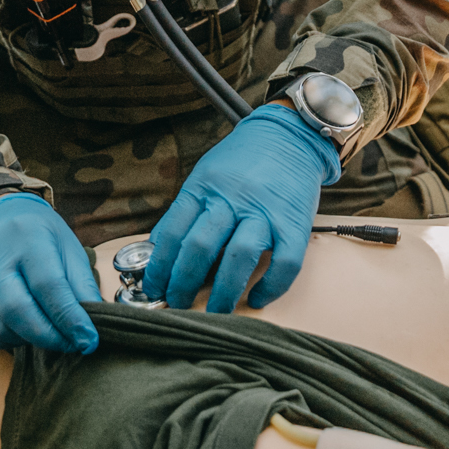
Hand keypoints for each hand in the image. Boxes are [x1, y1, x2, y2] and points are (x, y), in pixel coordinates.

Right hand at [0, 193, 101, 353]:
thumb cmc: (40, 236)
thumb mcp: (69, 249)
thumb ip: (81, 287)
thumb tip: (90, 330)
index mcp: (26, 236)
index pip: (48, 285)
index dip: (69, 318)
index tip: (88, 340)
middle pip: (15, 309)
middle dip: (47, 336)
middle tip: (68, 344)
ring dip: (28, 338)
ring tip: (45, 329)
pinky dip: (7, 337)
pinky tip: (21, 326)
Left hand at [145, 103, 338, 312]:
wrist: (290, 135)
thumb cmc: (243, 160)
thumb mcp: (205, 174)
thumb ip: (185, 210)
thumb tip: (159, 248)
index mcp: (204, 188)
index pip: (172, 232)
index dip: (159, 266)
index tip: (153, 287)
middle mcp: (232, 200)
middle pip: (200, 247)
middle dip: (183, 283)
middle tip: (177, 304)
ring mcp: (265, 212)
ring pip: (238, 257)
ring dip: (223, 293)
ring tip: (214, 312)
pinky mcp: (295, 224)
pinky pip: (285, 263)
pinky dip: (271, 288)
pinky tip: (258, 299)